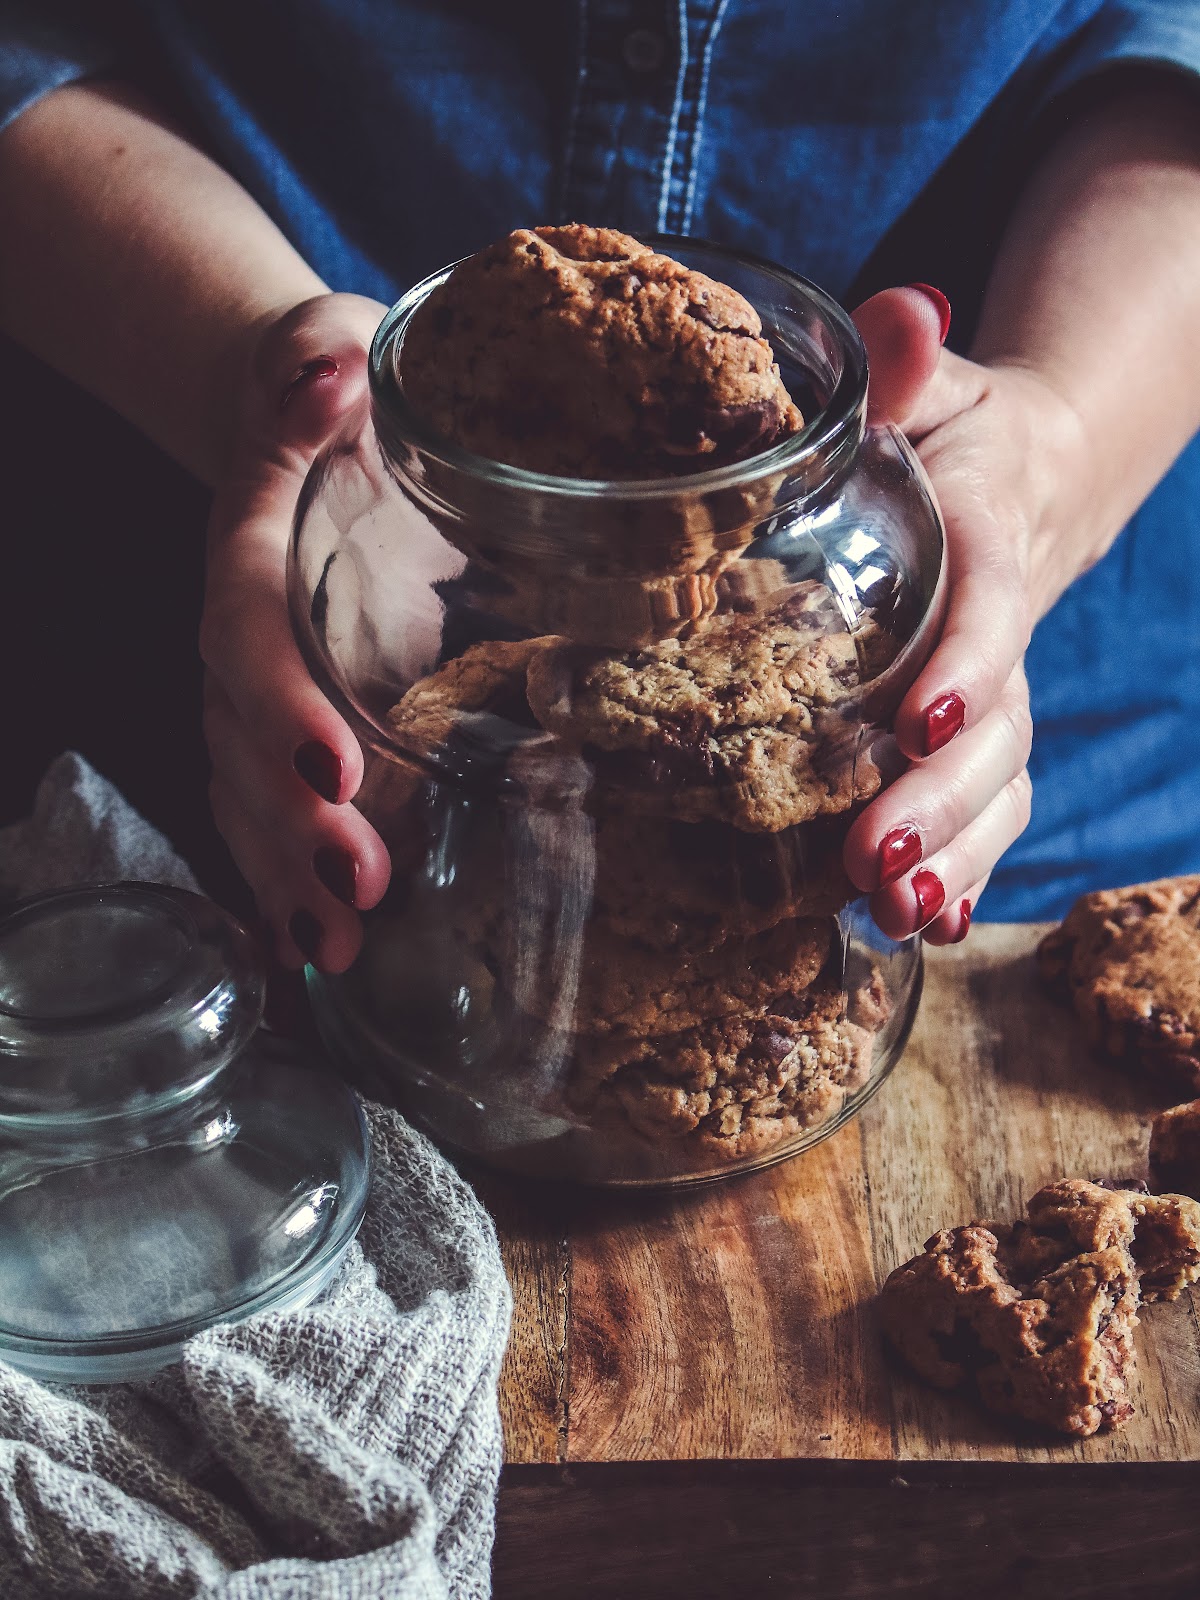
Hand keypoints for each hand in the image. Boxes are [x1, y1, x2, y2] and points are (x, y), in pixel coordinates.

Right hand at [201, 293, 391, 972]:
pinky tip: (314, 950)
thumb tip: (323, 374)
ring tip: (341, 950)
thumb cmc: (337, 391)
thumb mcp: (333, 348)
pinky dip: (283, 880)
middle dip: (294, 823)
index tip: (337, 768)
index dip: (279, 704)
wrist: (305, 421)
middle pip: (242, 739)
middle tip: (360, 890)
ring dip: (288, 876)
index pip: (249, 630)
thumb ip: (315, 360)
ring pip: (247, 792)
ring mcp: (253, 690)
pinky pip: (264, 808)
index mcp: (250, 549)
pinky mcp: (281, 724)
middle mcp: (239, 634)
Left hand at [842, 286, 1085, 942]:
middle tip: (873, 858)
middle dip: (942, 797)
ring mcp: (1003, 691)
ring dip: (955, 854)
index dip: (969, 660)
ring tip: (896, 912)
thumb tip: (905, 310)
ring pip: (1001, 783)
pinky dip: (968, 867)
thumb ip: (908, 362)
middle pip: (995, 723)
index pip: (988, 602)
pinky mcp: (987, 732)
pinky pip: (992, 807)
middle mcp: (1002, 627)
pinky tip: (928, 923)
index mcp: (985, 535)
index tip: (924, 716)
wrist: (1022, 479)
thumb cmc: (951, 434)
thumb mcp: (931, 385)